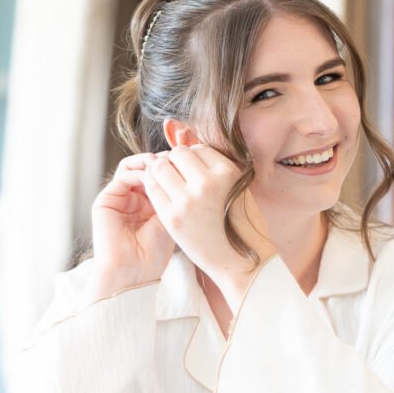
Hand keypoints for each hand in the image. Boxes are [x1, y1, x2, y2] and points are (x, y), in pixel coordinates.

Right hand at [85, 153, 176, 303]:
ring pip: (133, 168)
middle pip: (145, 168)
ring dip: (150, 163)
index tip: (189, 162)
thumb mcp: (170, 218)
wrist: (134, 272)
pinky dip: (139, 173)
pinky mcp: (105, 201)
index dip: (173, 166)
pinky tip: (153, 176)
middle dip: (162, 161)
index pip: (158, 175)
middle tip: (176, 158)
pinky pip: (122, 177)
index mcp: (146, 203)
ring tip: (165, 164)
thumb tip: (187, 167)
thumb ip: (173, 194)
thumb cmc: (155, 252)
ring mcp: (118, 199)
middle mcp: (131, 198)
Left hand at [140, 145, 275, 308]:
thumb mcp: (236, 187)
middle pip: (178, 153)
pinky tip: (165, 197)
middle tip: (182, 179)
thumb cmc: (240, 224)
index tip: (197, 173)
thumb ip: (210, 163)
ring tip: (173, 187)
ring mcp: (188, 200)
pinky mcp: (172, 217)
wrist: (239, 262)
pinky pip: (153, 188)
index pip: (198, 148)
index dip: (194, 159)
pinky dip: (154, 187)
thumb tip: (179, 130)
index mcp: (228, 172)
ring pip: (161, 166)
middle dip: (176, 162)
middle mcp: (208, 183)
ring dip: (163, 172)